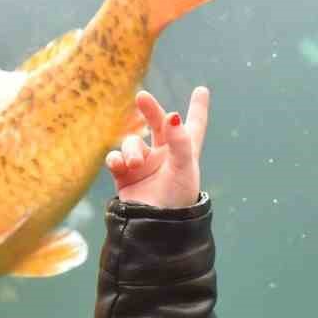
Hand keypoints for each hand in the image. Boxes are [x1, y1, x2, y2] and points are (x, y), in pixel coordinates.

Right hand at [104, 87, 208, 207]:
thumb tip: (172, 115)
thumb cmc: (177, 199)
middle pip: (158, 124)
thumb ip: (180, 141)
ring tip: (136, 164)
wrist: (155, 227)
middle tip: (142, 97)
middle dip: (150, 110)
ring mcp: (144, 165)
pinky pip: (116, 158)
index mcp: (185, 152)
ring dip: (132, 149)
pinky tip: (120, 165)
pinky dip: (116, 159)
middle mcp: (165, 156)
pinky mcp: (125, 175)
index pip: (194, 126)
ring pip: (132, 143)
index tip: (202, 90)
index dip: (198, 108)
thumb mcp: (184, 168)